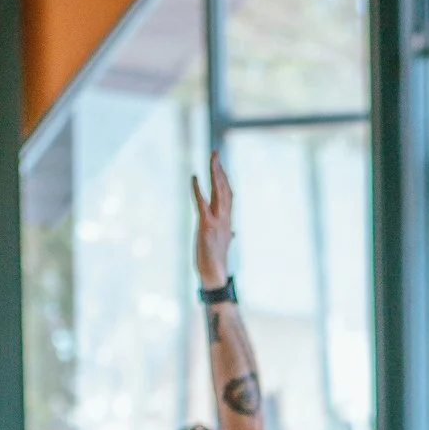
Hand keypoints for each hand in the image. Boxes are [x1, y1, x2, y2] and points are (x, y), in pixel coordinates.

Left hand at [190, 153, 233, 289]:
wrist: (214, 276)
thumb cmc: (215, 262)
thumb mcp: (222, 245)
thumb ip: (228, 235)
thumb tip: (234, 233)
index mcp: (227, 222)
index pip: (228, 196)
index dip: (224, 180)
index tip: (220, 166)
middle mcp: (225, 219)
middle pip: (225, 189)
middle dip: (220, 170)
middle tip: (215, 153)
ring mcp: (217, 221)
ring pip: (218, 192)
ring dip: (215, 173)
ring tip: (212, 158)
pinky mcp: (207, 225)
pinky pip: (202, 203)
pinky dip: (198, 189)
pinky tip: (194, 177)